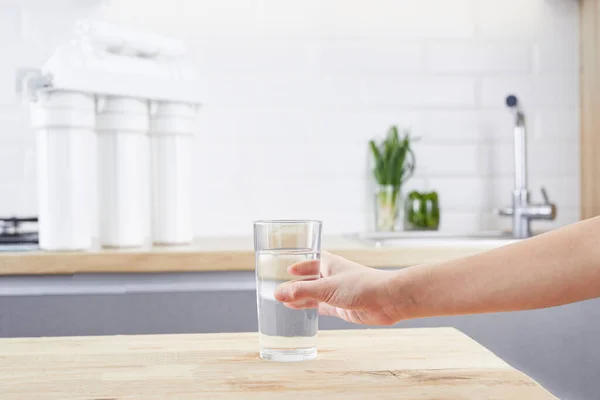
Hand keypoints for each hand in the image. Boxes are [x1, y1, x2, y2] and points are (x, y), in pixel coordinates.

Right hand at [273, 252, 402, 325]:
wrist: (387, 300)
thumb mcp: (326, 288)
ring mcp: (338, 292)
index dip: (300, 263)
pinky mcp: (342, 307)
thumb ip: (302, 292)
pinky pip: (322, 307)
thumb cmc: (361, 285)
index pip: (311, 259)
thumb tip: (278, 294)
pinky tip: (301, 311)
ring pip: (315, 294)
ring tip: (284, 301)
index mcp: (330, 263)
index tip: (286, 267)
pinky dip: (311, 309)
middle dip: (296, 283)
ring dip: (301, 297)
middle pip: (311, 279)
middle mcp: (333, 276)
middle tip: (278, 288)